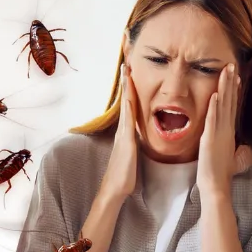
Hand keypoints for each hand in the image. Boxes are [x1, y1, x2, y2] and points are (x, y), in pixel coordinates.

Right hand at [100, 64, 138, 201]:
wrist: (115, 187)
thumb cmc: (124, 174)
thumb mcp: (130, 154)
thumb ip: (132, 143)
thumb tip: (136, 137)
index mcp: (126, 132)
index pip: (129, 106)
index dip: (130, 90)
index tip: (131, 74)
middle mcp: (123, 129)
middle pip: (125, 100)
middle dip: (126, 83)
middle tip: (127, 64)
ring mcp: (123, 133)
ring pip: (126, 105)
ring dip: (126, 88)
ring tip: (127, 72)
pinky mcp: (126, 140)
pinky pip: (128, 118)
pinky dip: (128, 105)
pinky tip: (129, 95)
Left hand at [198, 63, 239, 198]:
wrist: (216, 185)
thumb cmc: (219, 173)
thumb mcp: (227, 155)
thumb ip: (231, 147)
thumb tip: (239, 146)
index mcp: (228, 132)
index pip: (231, 107)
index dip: (233, 91)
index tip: (235, 77)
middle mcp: (226, 129)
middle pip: (229, 101)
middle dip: (230, 82)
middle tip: (231, 65)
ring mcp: (219, 133)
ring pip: (223, 106)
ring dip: (224, 88)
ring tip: (226, 71)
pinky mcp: (210, 139)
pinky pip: (213, 119)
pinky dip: (214, 107)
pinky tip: (216, 94)